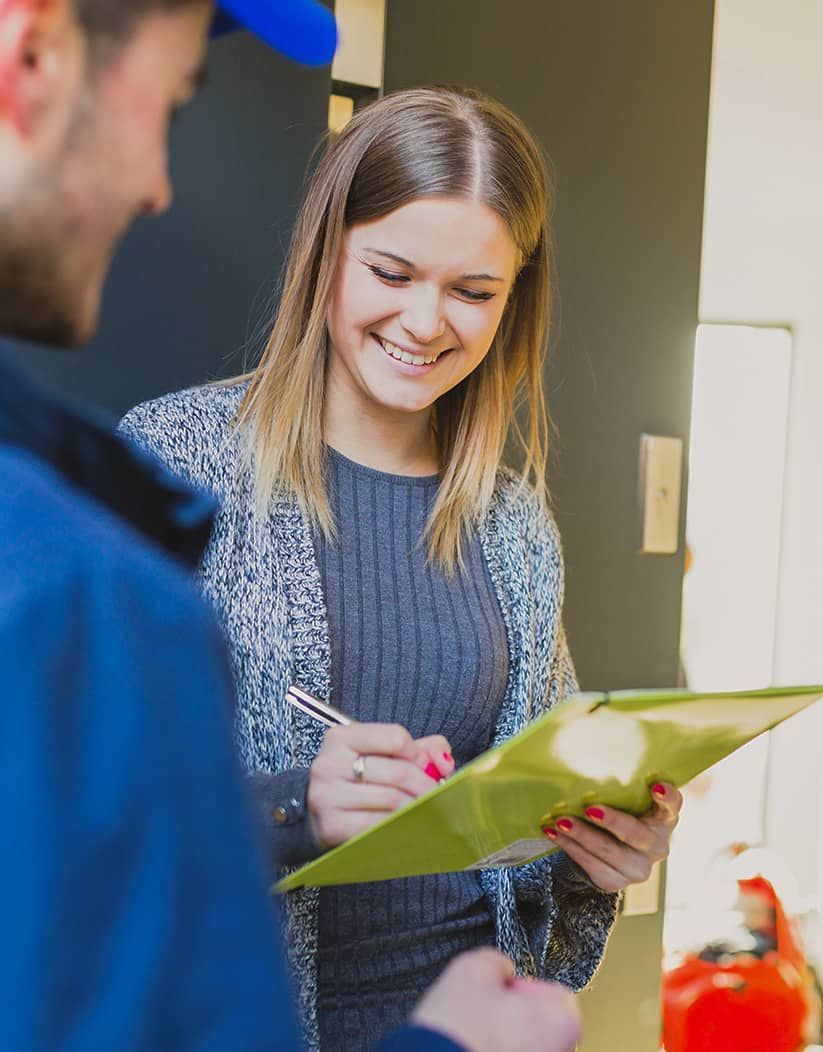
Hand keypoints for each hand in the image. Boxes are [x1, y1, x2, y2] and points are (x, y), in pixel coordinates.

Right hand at [307, 722, 453, 848]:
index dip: (418, 753)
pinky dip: (400, 826)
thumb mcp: (380, 754)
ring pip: (391, 799)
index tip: (425, 765)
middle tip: (438, 795)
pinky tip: (407, 825)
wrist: (313, 811)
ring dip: (417, 807)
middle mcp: (329, 763)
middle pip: (397, 771)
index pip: (394, 737)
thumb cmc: (354, 780)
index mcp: (341, 738)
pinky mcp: (331, 825)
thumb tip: (444, 760)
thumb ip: (419, 748)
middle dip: (425, 785)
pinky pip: (378, 825)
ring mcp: (327, 796)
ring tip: (426, 810)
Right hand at [412, 947, 580, 1051]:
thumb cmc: (458, 1031)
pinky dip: (495, 1051)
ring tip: (476, 1034)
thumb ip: (498, 961)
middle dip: (517, 1015)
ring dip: (506, 1038)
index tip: (505, 989)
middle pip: (544, 1024)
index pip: (557, 993)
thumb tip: (502, 968)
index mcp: (562, 1024)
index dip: (524, 986)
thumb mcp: (472, 969)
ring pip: (527, 1046)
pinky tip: (472, 1048)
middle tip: (488, 1011)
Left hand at [543, 781, 682, 892]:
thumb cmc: (620, 812)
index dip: (667, 796)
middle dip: (612, 821)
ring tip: (560, 821)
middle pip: (636, 833)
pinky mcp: (617, 882)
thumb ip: (620, 789)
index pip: (673, 805)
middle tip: (589, 809)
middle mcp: (657, 845)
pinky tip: (553, 833)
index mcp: (664, 818)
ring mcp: (639, 868)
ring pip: (610, 852)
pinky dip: (570, 847)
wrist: (609, 851)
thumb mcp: (626, 801)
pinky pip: (592, 865)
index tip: (655, 786)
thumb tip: (587, 763)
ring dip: (582, 835)